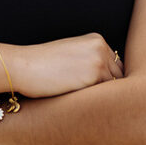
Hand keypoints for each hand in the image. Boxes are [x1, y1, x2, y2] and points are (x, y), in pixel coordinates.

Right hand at [9, 33, 123, 97]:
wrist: (25, 66)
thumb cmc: (44, 64)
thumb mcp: (71, 54)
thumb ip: (92, 62)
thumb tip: (113, 83)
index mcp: (96, 39)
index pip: (116, 65)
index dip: (108, 81)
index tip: (98, 92)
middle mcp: (101, 47)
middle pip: (120, 77)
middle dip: (109, 90)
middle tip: (96, 102)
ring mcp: (99, 61)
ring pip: (115, 88)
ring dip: (104, 98)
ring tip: (87, 104)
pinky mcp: (94, 76)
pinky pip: (106, 96)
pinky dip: (98, 103)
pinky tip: (83, 104)